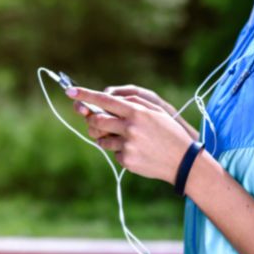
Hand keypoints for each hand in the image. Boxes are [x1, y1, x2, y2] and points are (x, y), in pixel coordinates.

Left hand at [67, 86, 196, 184]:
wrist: (183, 162)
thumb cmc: (169, 133)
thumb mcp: (156, 112)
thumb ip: (132, 103)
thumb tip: (109, 100)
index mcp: (137, 111)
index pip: (105, 100)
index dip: (85, 95)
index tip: (69, 92)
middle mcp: (130, 127)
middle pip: (97, 120)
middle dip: (93, 120)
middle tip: (98, 122)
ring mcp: (128, 144)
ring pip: (102, 139)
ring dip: (106, 138)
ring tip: (127, 139)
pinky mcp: (127, 160)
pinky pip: (114, 153)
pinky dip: (120, 151)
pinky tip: (137, 152)